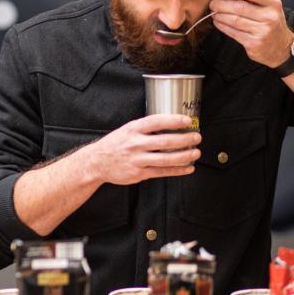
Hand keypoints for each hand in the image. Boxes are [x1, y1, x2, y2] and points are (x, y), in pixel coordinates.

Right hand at [80, 114, 200, 184]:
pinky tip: (188, 168)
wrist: (97, 162)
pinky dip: (177, 170)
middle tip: (197, 137)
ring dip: (184, 156)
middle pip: (164, 142)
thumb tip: (170, 124)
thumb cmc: (115, 144)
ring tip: (196, 153)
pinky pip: (162, 172)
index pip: (156, 122)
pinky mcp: (139, 174)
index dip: (173, 120)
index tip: (187, 120)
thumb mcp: (127, 129)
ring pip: (165, 159)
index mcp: (133, 129)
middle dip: (184, 139)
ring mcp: (137, 160)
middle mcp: (135, 144)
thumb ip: (145, 128)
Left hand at [210, 0, 293, 67]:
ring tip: (214, 12)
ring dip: (220, 15)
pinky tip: (218, 22)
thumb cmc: (271, 23)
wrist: (281, 47)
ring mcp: (262, 31)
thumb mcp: (268, 7)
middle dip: (222, 4)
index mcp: (273, 3)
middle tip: (213, 3)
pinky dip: (222, 26)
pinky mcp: (254, 43)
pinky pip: (233, 32)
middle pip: (240, 7)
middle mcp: (269, 16)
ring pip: (234, 20)